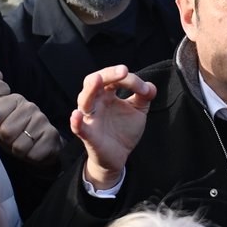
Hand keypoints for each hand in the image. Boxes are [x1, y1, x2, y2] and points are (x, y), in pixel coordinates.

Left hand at [0, 93, 62, 164]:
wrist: (39, 146)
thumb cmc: (14, 135)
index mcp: (14, 100)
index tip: (1, 130)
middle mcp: (29, 106)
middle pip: (6, 132)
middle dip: (8, 142)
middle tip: (14, 140)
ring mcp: (42, 119)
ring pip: (19, 146)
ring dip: (19, 151)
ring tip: (24, 145)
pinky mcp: (52, 134)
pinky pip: (33, 154)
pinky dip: (31, 157)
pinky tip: (34, 149)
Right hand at [70, 65, 156, 189]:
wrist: (119, 155)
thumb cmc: (124, 129)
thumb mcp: (138, 110)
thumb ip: (144, 97)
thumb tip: (150, 87)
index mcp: (107, 94)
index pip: (114, 78)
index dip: (130, 80)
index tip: (145, 90)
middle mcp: (96, 102)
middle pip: (94, 82)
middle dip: (108, 74)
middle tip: (123, 70)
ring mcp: (90, 117)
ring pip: (84, 100)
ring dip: (90, 89)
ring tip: (97, 79)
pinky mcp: (88, 135)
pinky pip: (78, 127)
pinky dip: (76, 121)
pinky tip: (76, 115)